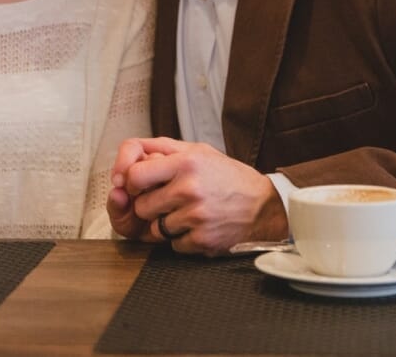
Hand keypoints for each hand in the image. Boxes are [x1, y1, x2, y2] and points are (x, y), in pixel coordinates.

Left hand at [113, 137, 288, 255]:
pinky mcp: (202, 240)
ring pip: (156, 228)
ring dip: (167, 224)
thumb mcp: (199, 151)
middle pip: (142, 206)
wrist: (265, 206)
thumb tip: (131, 159)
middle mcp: (189, 189)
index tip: (141, 186)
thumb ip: (163, 149)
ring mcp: (195, 217)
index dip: (133, 183)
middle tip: (170, 201)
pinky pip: (173, 245)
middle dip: (151, 206)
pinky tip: (199, 226)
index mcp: (186, 162)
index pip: (135, 175)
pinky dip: (182, 239)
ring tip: (188, 213)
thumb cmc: (228, 177)